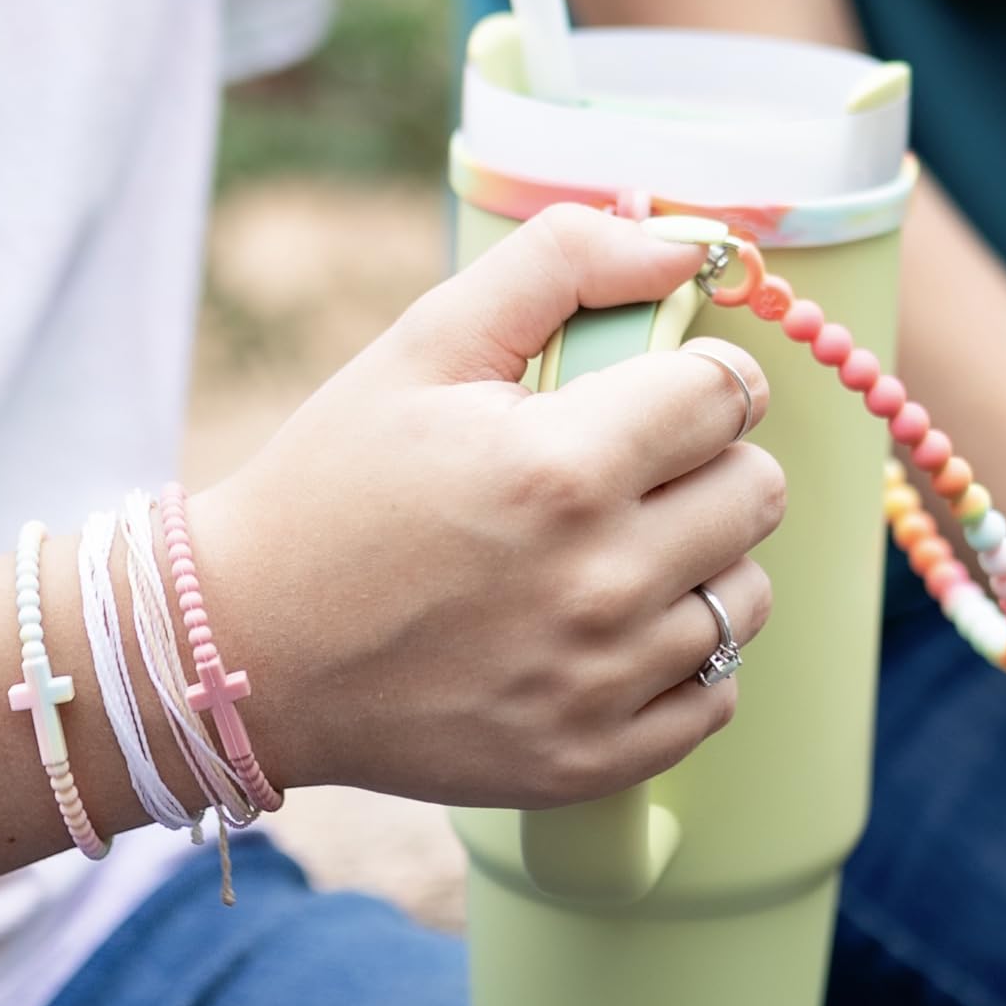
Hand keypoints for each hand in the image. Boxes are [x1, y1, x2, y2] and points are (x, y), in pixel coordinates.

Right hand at [188, 206, 783, 808]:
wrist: (247, 652)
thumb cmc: (337, 485)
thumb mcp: (425, 344)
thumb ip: (561, 262)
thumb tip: (684, 245)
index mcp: (562, 468)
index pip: (727, 395)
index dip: (702, 378)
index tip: (661, 392)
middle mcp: (598, 582)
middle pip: (757, 494)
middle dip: (708, 464)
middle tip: (632, 472)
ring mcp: (599, 683)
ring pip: (745, 597)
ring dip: (702, 563)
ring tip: (616, 551)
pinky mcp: (592, 759)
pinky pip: (717, 696)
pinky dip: (683, 662)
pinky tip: (611, 631)